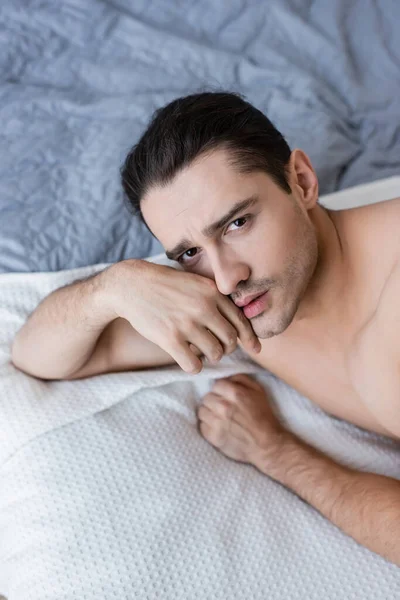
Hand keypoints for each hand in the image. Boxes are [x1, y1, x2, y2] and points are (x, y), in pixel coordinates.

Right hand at [106, 259, 260, 373]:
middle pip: (230, 340)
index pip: (241, 321)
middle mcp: (204, 308)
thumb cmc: (165, 285)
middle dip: (227, 348)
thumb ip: (215, 297)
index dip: (249, 338)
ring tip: (201, 351)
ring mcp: (187, 324)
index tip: (254, 349)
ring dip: (211, 357)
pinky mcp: (170, 339)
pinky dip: (194, 367)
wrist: (131, 285)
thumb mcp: (195, 282)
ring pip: (215, 354)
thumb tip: (238, 320)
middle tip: (217, 348)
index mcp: (212, 293)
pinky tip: (187, 359)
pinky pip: (194, 365)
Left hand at [196, 373, 285, 466]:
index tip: (226, 396)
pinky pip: (202, 426)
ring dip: (209, 413)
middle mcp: (224, 406)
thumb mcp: (259, 391)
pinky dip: (208, 427)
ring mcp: (217, 422)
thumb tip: (227, 377)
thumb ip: (242, 379)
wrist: (268, 445)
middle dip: (214, 401)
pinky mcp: (214, 437)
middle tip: (223, 408)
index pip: (216, 385)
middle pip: (207, 397)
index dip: (221, 390)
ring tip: (219, 418)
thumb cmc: (264, 417)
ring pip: (202, 411)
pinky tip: (218, 428)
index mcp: (235, 394)